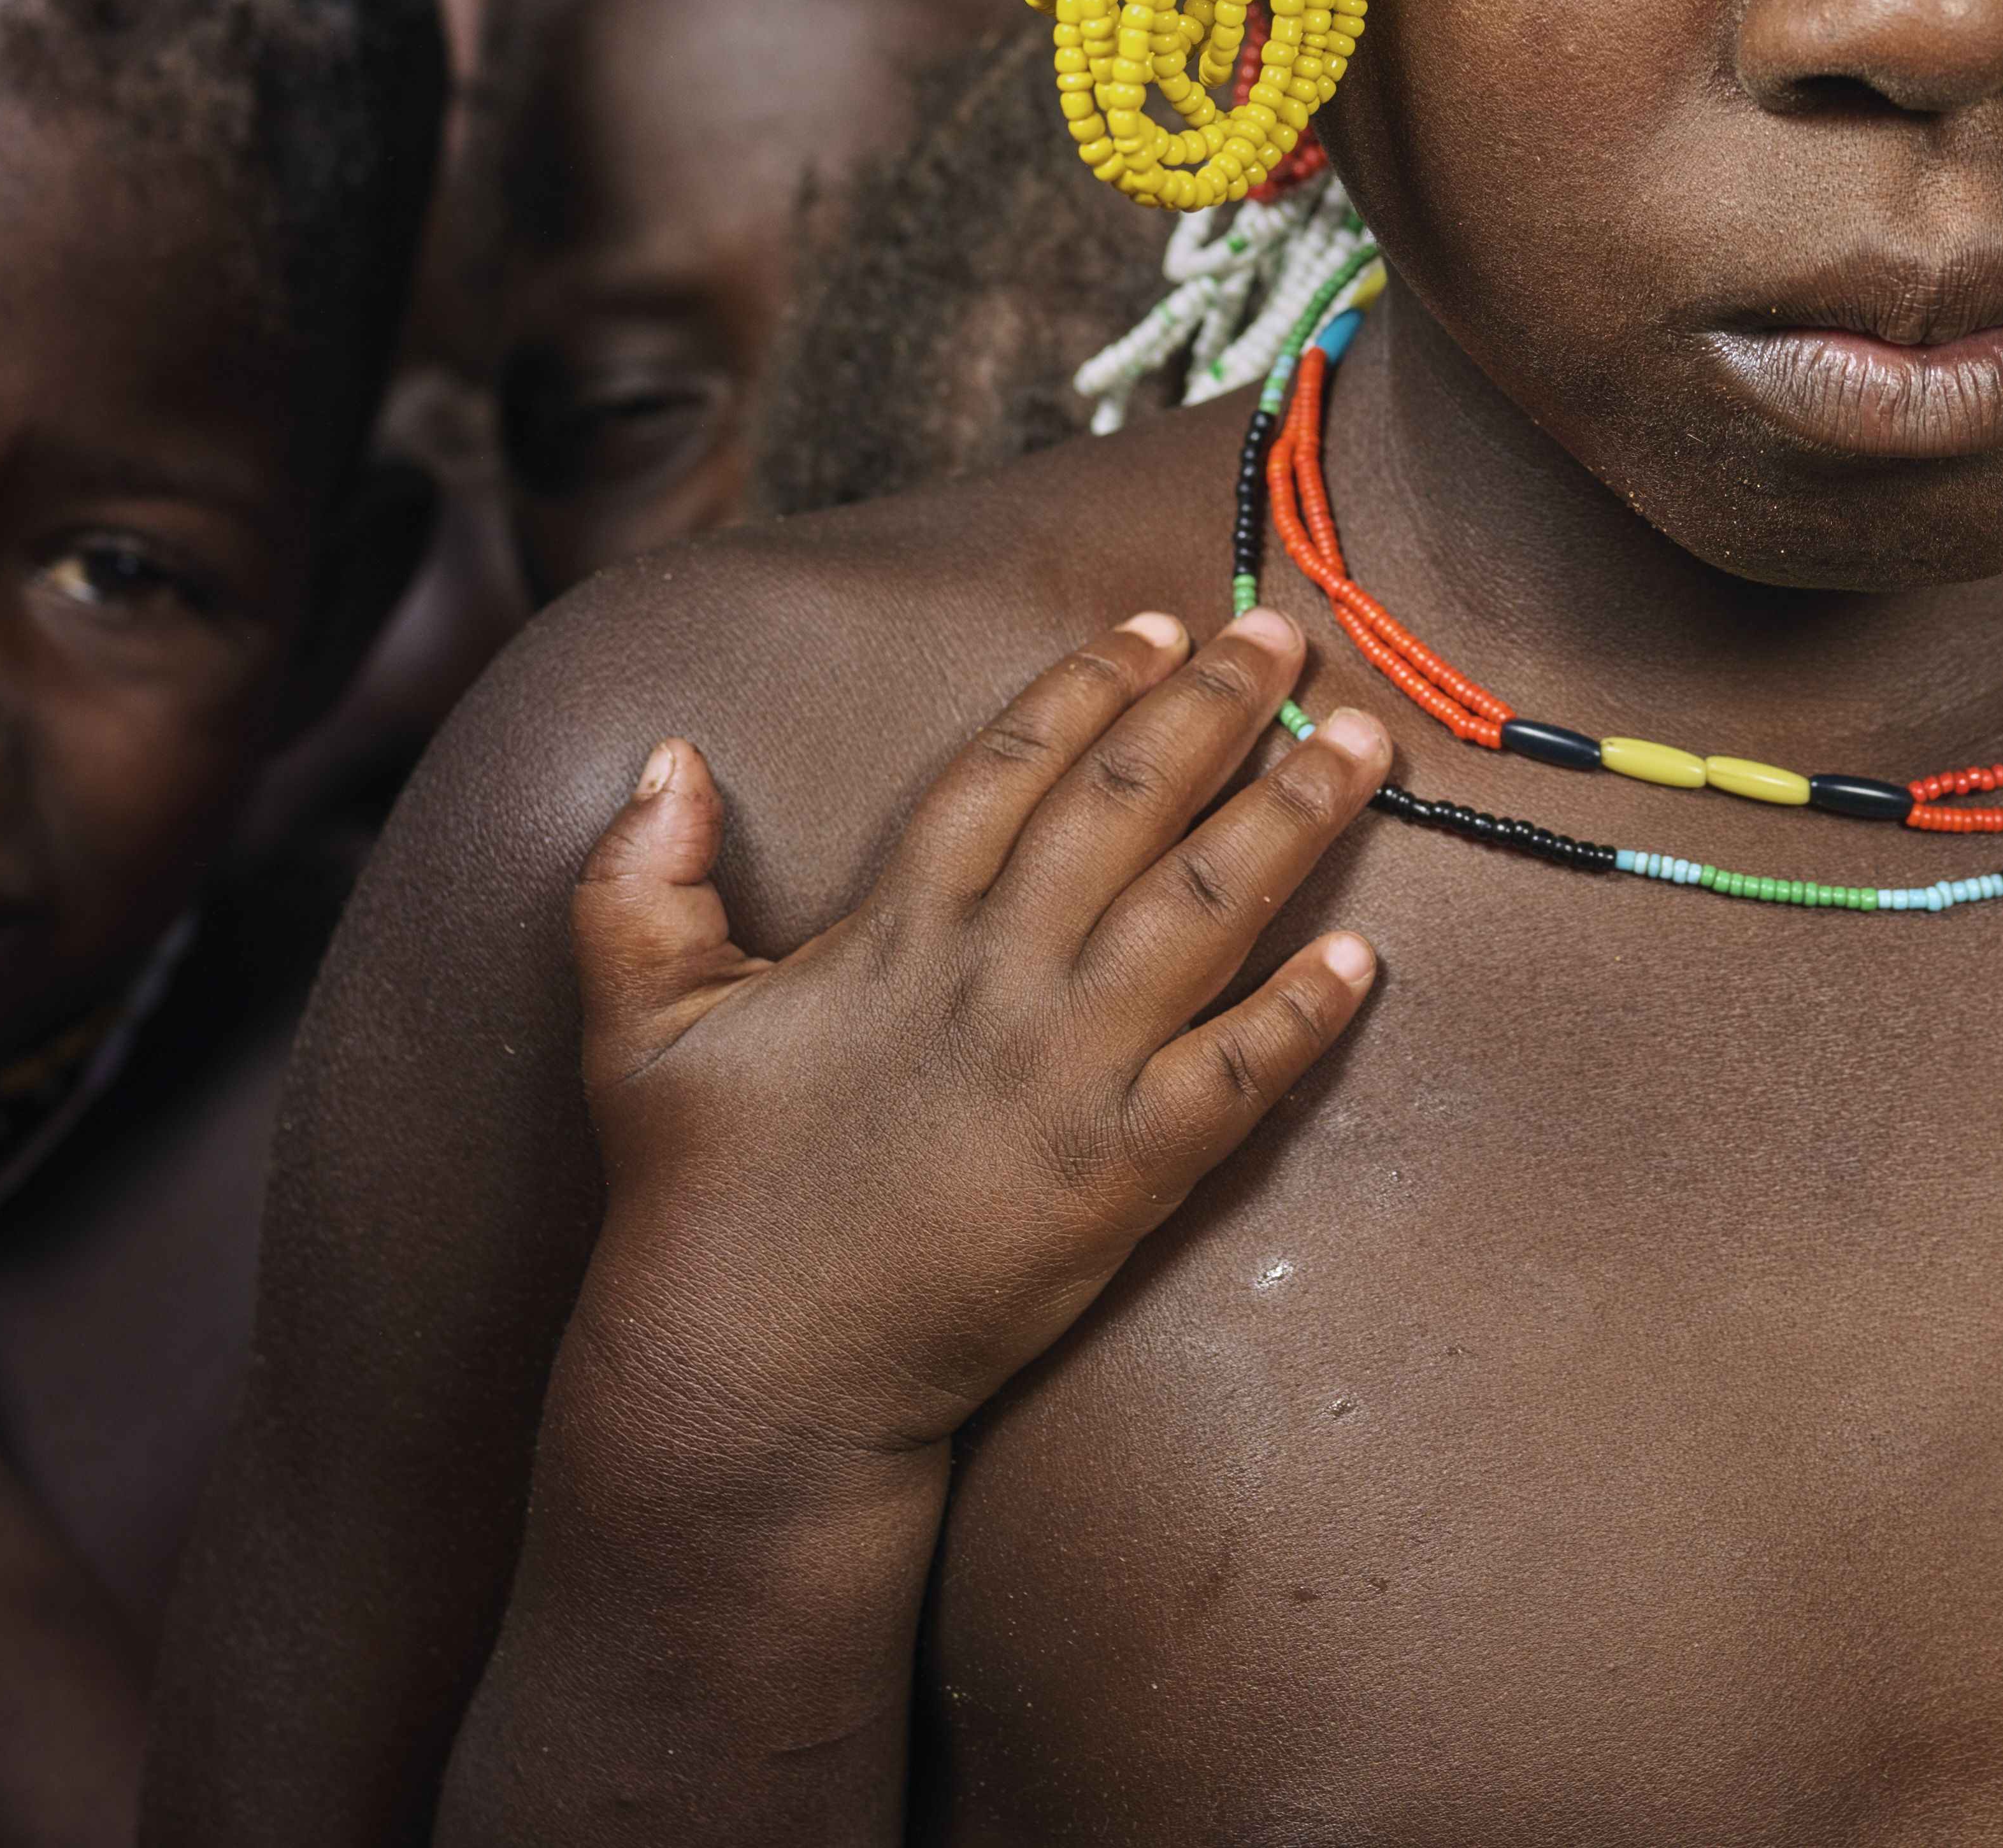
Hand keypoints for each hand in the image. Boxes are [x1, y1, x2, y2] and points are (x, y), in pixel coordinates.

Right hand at [553, 607, 1387, 1478]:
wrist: (751, 1376)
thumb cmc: (694, 1196)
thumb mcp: (638, 1022)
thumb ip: (643, 882)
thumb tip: (668, 758)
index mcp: (895, 929)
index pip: (1014, 766)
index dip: (1093, 684)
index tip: (1163, 625)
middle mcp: (994, 980)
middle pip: (1129, 807)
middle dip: (1219, 710)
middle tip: (1287, 641)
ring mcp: (1064, 1077)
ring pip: (1203, 912)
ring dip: (1292, 822)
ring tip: (1364, 751)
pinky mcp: (1116, 1179)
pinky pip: (1233, 1078)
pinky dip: (1301, 1017)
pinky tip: (1360, 959)